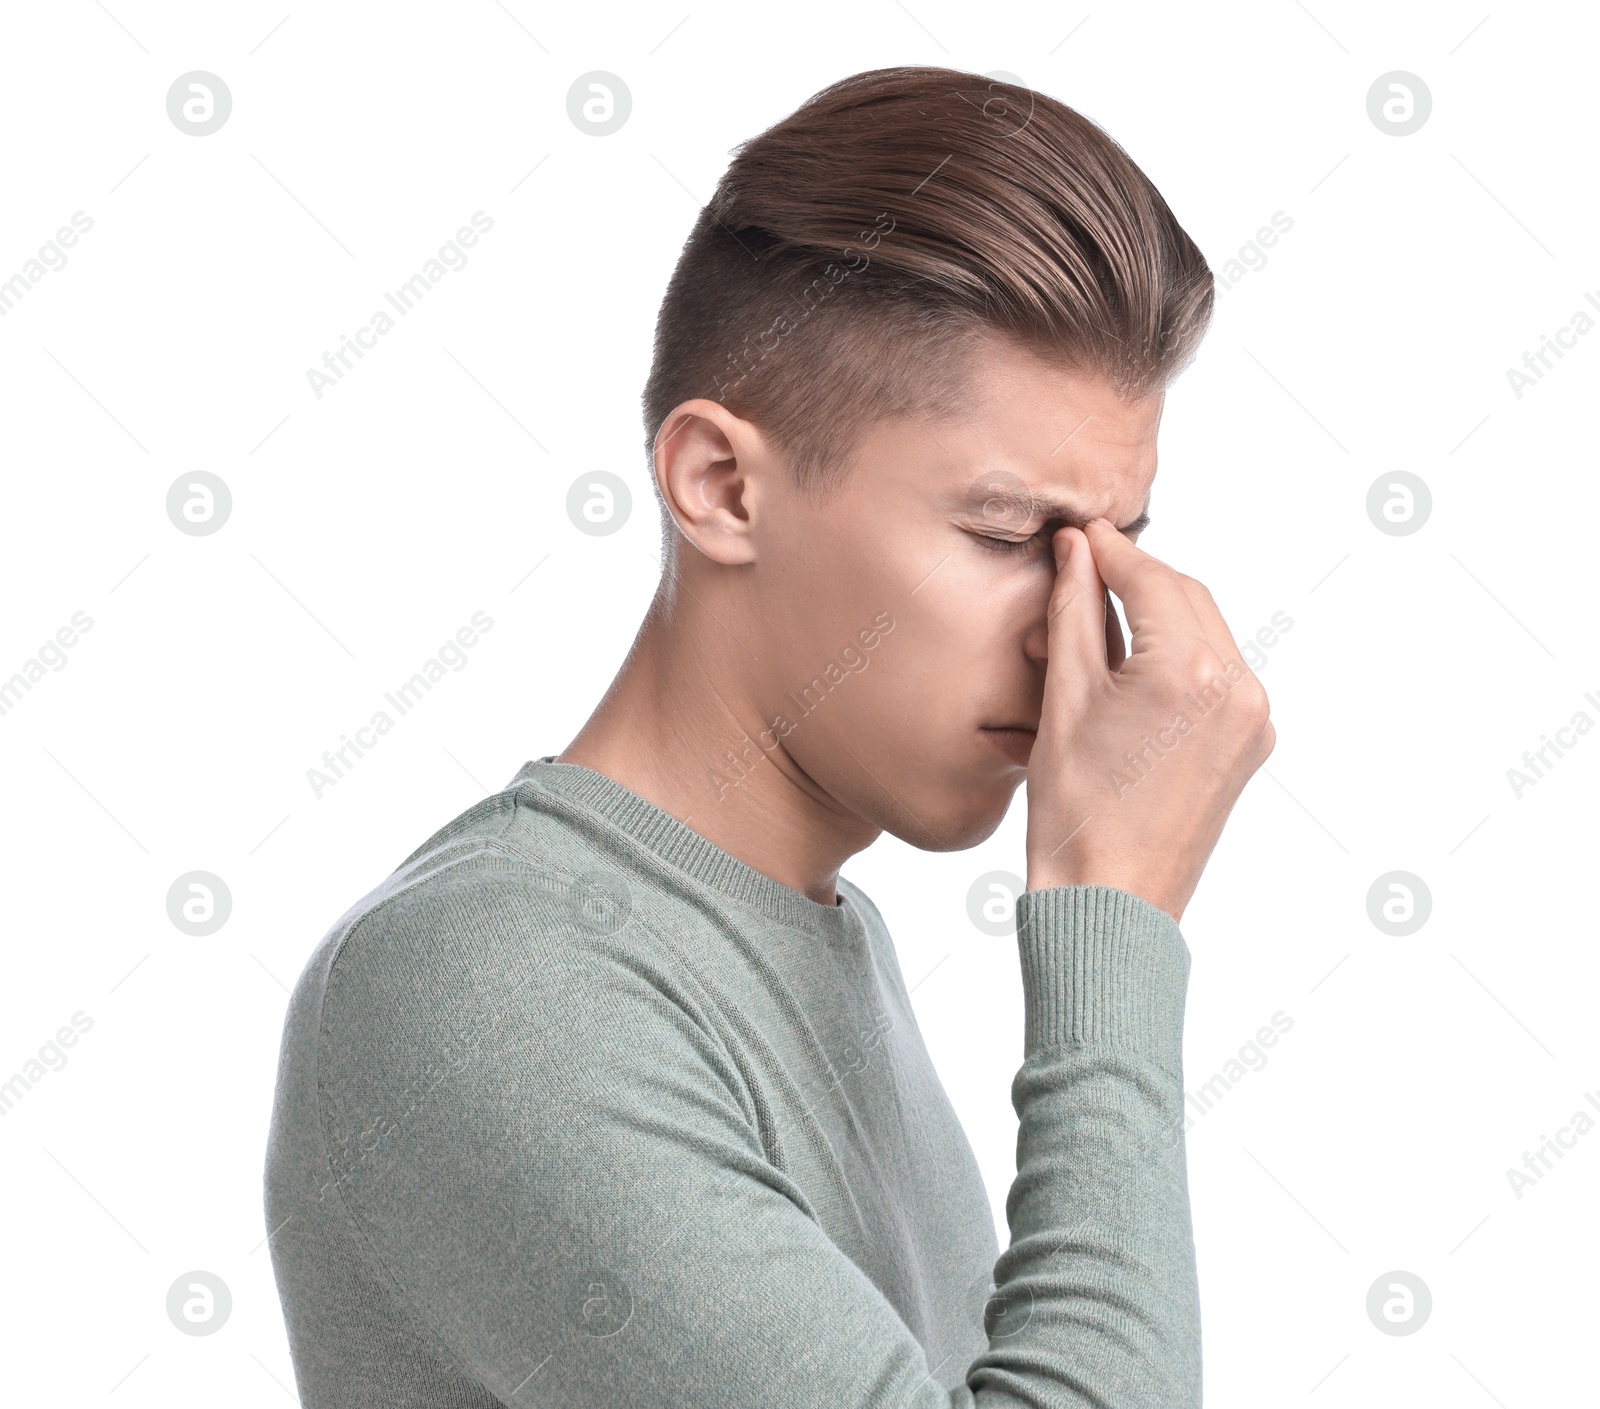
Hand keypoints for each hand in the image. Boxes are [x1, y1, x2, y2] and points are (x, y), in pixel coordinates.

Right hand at [1024, 519, 1275, 924]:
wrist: (1111, 903)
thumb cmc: (1077, 813)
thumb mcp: (1064, 700)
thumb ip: (1075, 613)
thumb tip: (1077, 552)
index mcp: (1192, 670)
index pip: (1150, 578)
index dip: (1109, 551)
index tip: (1079, 532)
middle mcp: (1239, 688)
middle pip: (1187, 597)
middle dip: (1137, 577)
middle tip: (1084, 565)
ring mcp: (1253, 720)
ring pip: (1206, 633)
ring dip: (1160, 614)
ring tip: (1100, 617)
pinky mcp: (1251, 746)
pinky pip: (1218, 675)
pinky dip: (1179, 655)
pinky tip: (1134, 664)